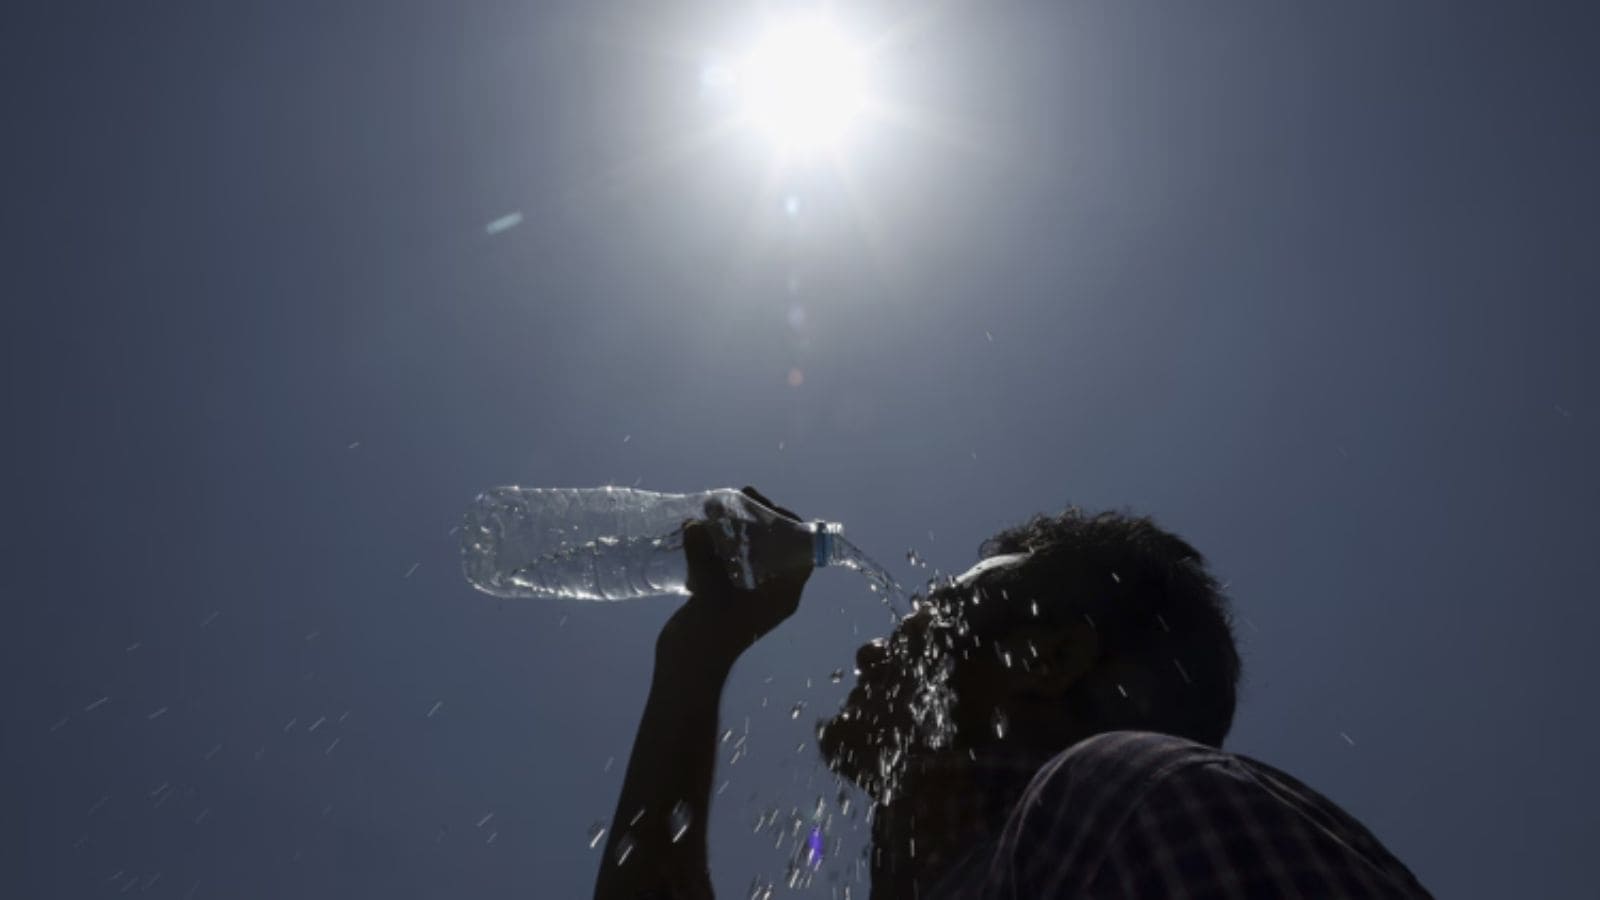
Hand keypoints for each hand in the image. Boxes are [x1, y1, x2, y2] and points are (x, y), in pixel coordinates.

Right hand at [657, 487, 812, 671]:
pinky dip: (719, 541)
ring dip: (736, 526)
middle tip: (739, 496)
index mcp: (784, 594)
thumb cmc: (708, 639)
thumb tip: (695, 525)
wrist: (685, 671)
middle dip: (759, 518)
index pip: (803, 550)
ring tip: (713, 506)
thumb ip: (705, 558)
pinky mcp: (726, 592)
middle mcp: (772, 590)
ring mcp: (749, 591)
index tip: (767, 505)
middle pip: (776, 544)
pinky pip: (729, 558)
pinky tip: (700, 526)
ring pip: (751, 548)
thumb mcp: (710, 595)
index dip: (790, 523)